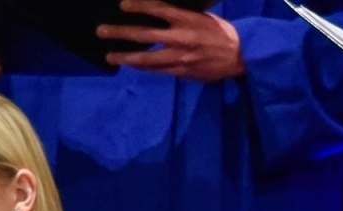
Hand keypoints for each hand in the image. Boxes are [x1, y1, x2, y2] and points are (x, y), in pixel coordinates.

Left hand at [98, 0, 244, 80]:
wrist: (241, 56)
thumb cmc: (221, 32)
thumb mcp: (203, 17)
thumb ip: (181, 16)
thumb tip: (160, 13)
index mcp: (187, 19)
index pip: (158, 9)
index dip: (139, 6)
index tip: (122, 5)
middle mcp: (180, 38)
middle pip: (144, 35)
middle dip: (121, 33)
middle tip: (101, 31)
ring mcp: (179, 57)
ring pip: (146, 58)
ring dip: (126, 57)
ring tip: (110, 56)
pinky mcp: (181, 72)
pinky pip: (157, 70)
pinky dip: (143, 67)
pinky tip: (131, 64)